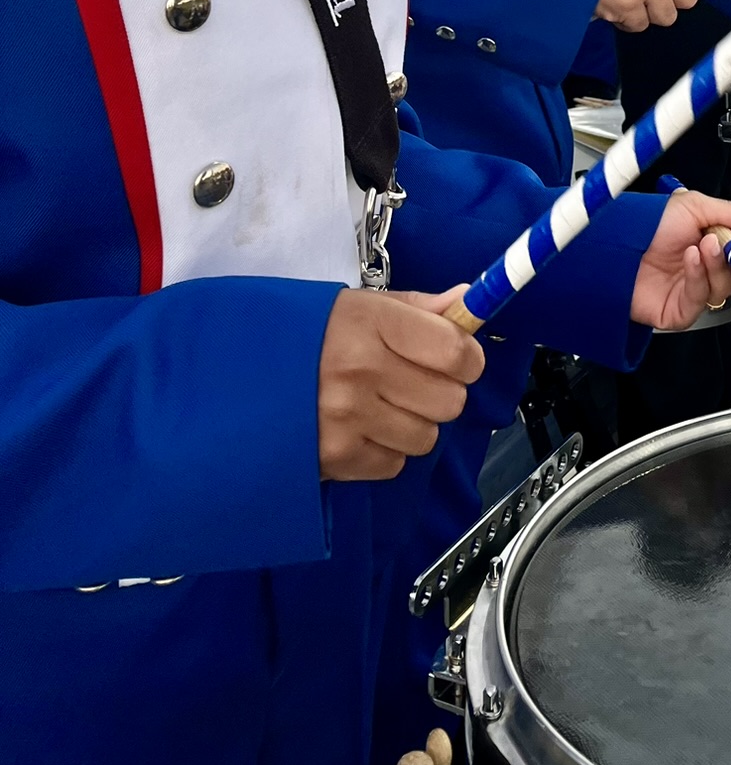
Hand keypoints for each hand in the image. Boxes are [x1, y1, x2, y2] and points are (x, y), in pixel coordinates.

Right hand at [316, 287, 484, 481]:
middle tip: (412, 382)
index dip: (467, 358)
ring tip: (380, 405)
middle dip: (441, 392)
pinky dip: (384, 451)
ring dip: (413, 424)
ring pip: (426, 436)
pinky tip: (359, 428)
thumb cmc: (300, 335)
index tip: (457, 358)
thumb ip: (416, 308)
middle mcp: (361, 369)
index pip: (454, 350)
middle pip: (449, 400)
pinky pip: (393, 464)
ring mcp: (347, 417)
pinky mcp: (334, 457)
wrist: (229, 375)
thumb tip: (466, 300)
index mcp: (370, 322)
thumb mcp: (356, 305)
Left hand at [630, 191, 730, 331]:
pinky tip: (691, 258)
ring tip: (707, 244)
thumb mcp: (695, 207)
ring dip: (719, 263)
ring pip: (725, 286)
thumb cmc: (646, 225)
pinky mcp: (681, 310)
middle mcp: (704, 267)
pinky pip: (701, 298)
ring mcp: (693, 289)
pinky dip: (699, 276)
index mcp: (711, 242)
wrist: (613, 247)